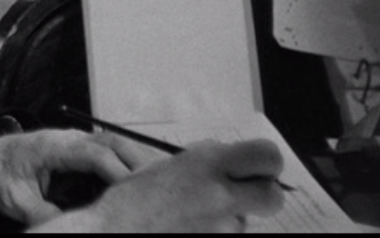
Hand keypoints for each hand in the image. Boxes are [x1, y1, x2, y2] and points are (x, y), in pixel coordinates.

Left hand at [0, 128, 157, 224]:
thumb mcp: (16, 201)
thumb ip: (46, 214)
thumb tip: (74, 228)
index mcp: (54, 147)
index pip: (96, 154)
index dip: (119, 173)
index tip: (137, 195)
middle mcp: (70, 139)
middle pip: (115, 143)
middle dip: (141, 163)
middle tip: (165, 189)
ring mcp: (77, 141)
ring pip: (119, 143)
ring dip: (141, 160)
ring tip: (166, 184)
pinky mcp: (81, 149)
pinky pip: (113, 150)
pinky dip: (132, 162)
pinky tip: (148, 180)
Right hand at [29, 139, 285, 232]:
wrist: (114, 234)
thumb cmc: (132, 201)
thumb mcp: (166, 166)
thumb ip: (202, 160)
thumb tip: (228, 157)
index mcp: (206, 164)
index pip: (266, 156)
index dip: (266, 162)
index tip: (256, 166)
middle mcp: (219, 195)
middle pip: (272, 196)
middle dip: (262, 195)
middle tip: (241, 195)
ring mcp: (221, 228)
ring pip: (244, 221)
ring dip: (228, 219)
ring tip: (192, 218)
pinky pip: (226, 237)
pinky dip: (212, 233)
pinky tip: (186, 230)